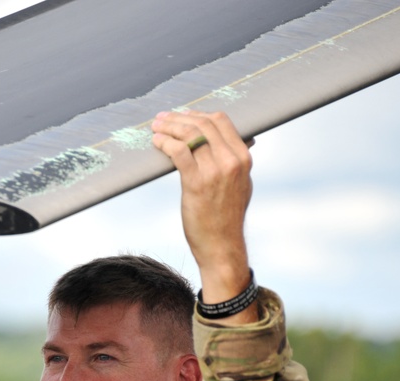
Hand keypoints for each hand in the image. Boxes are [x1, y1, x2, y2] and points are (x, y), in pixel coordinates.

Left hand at [152, 110, 256, 320]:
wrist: (222, 247)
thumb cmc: (226, 217)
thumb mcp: (241, 185)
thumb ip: (236, 162)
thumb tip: (237, 143)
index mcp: (243, 158)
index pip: (221, 121)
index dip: (198, 114)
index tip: (182, 116)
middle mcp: (232, 161)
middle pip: (203, 124)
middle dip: (179, 117)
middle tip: (162, 119)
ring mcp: (215, 172)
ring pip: (189, 135)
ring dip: (168, 127)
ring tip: (155, 127)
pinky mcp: (196, 183)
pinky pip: (178, 152)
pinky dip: (165, 142)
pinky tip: (156, 143)